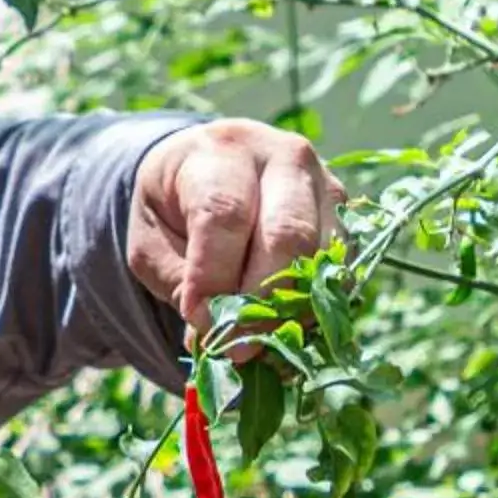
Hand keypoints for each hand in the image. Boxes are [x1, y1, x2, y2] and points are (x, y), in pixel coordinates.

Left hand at [128, 119, 346, 337]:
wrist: (209, 172)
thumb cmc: (173, 206)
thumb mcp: (151, 241)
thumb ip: (178, 284)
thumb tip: (213, 335)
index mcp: (223, 150)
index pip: (225, 214)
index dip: (214, 276)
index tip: (199, 322)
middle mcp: (284, 157)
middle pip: (287, 234)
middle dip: (261, 301)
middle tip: (237, 347)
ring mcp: (324, 183)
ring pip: (321, 257)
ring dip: (290, 311)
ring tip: (257, 342)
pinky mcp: (346, 215)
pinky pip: (339, 269)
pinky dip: (313, 306)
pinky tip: (282, 325)